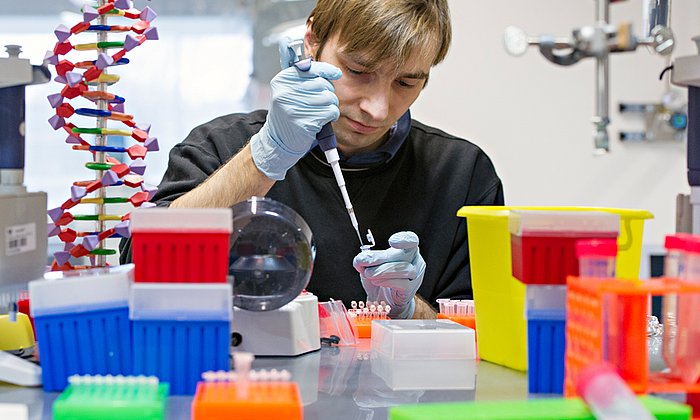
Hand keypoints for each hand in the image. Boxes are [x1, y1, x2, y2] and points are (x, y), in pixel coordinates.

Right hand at [250, 61, 341, 179]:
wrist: (279, 140)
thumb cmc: (289, 113)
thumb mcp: (290, 91)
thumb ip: (305, 79)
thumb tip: (332, 72)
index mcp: (282, 81)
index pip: (310, 68)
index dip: (327, 70)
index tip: (336, 74)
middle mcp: (285, 93)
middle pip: (322, 84)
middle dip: (329, 92)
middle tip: (324, 101)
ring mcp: (294, 108)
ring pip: (329, 98)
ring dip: (331, 105)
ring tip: (322, 112)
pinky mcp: (304, 123)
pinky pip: (330, 112)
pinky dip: (332, 116)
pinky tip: (323, 120)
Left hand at [353, 231, 425, 318]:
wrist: (385, 300)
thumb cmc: (381, 279)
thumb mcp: (370, 266)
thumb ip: (365, 260)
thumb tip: (360, 259)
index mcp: (406, 250)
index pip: (411, 240)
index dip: (404, 239)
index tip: (391, 241)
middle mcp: (414, 261)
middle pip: (405, 253)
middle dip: (381, 256)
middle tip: (364, 260)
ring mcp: (415, 276)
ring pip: (404, 269)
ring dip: (382, 271)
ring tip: (369, 274)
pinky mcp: (410, 290)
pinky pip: (402, 283)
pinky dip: (387, 281)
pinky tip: (376, 281)